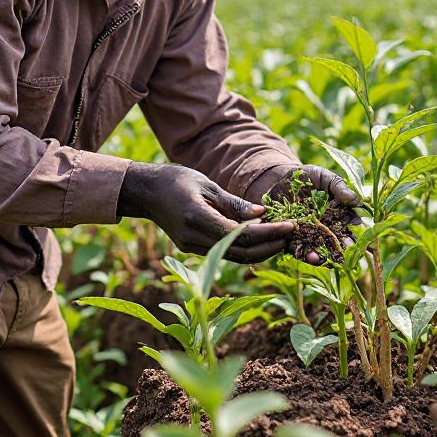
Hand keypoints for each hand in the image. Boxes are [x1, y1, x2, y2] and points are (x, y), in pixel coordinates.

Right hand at [118, 162, 293, 262]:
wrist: (145, 191)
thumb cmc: (176, 180)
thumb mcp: (207, 184)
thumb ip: (234, 203)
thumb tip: (262, 214)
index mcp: (198, 219)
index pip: (242, 235)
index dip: (269, 234)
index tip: (290, 226)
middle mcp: (194, 238)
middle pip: (240, 253)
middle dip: (269, 247)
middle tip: (291, 236)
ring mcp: (191, 247)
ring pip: (233, 257)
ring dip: (259, 251)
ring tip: (281, 239)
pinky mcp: (192, 248)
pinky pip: (224, 253)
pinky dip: (244, 248)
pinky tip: (260, 239)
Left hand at [266, 164, 359, 264]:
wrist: (279, 178)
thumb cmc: (306, 176)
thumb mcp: (325, 178)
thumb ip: (339, 188)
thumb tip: (355, 201)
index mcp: (337, 214)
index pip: (350, 227)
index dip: (356, 234)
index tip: (359, 240)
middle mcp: (324, 228)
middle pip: (336, 243)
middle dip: (341, 250)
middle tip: (344, 256)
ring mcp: (308, 234)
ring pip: (318, 249)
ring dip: (321, 257)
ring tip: (320, 258)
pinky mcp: (291, 237)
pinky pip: (298, 249)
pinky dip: (303, 254)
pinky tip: (307, 256)